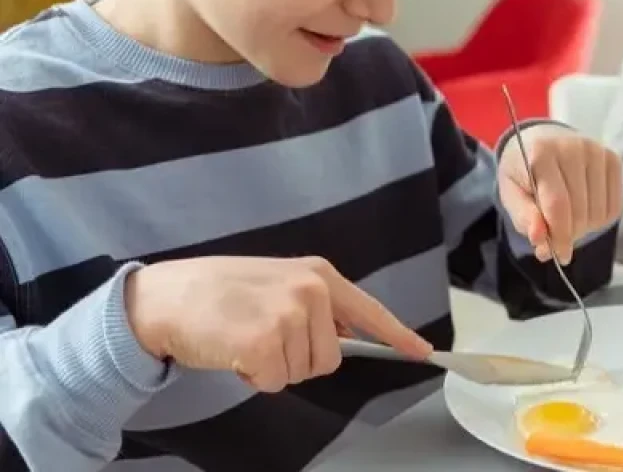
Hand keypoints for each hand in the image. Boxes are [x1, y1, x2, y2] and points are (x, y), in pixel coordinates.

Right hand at [125, 256, 431, 392]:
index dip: (398, 335)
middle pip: (331, 358)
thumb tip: (345, 337)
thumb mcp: (277, 284)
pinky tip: (234, 351)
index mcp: (318, 274)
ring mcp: (289, 315)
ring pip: (303, 372)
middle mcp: (310, 291)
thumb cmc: (218, 293)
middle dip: (298, 359)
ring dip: (274, 367)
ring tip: (244, 338)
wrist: (166, 297)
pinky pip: (276, 381)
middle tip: (261, 336)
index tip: (423, 352)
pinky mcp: (265, 342)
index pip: (369, 311)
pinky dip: (253, 377)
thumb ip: (314, 306)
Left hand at [498, 124, 622, 263]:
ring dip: (585, 228)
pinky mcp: (612, 158)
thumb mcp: (511, 194)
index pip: (557, 204)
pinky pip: (615, 206)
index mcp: (541, 153)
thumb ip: (524, 217)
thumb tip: (540, 238)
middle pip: (580, 211)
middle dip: (570, 234)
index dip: (559, 236)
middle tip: (559, 237)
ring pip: (599, 211)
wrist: (541, 140)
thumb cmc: (524, 172)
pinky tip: (585, 212)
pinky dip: (601, 219)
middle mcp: (572, 147)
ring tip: (569, 221)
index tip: (558, 255)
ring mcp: (596, 151)